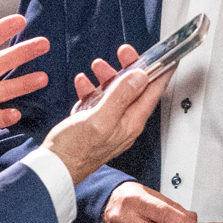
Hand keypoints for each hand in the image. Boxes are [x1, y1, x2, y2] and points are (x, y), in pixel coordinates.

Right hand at [45, 44, 176, 185]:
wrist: (54, 169)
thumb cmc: (75, 151)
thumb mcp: (100, 119)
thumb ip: (120, 97)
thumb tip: (140, 78)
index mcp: (130, 122)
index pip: (153, 93)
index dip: (161, 73)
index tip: (168, 58)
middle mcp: (123, 124)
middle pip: (134, 90)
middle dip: (129, 68)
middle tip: (124, 53)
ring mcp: (109, 124)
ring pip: (115, 94)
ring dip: (107, 78)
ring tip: (97, 66)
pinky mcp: (94, 125)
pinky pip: (98, 102)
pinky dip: (92, 90)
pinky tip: (83, 83)